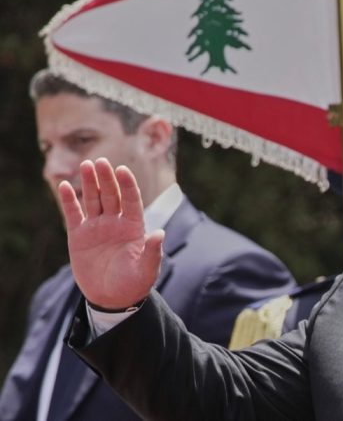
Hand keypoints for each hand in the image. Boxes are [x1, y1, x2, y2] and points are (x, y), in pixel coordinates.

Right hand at [58, 158, 163, 309]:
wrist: (113, 299)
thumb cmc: (135, 284)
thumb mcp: (147, 270)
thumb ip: (152, 252)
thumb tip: (159, 233)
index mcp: (134, 226)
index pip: (132, 200)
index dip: (127, 185)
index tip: (123, 170)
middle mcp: (116, 222)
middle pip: (111, 195)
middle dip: (106, 178)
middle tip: (100, 161)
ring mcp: (97, 227)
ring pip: (93, 199)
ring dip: (90, 183)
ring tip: (86, 165)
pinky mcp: (79, 236)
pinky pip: (73, 214)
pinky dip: (69, 200)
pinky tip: (65, 185)